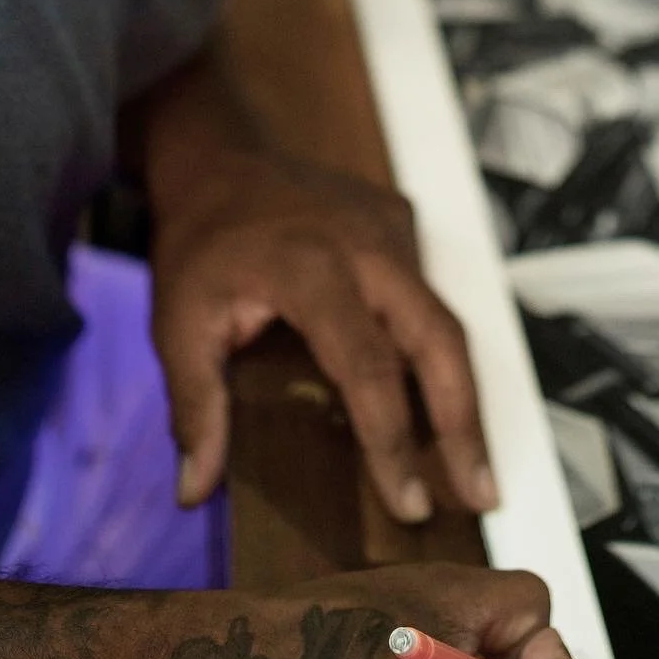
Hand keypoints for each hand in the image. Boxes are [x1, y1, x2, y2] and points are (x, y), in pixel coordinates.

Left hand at [149, 145, 494, 522]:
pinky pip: (430, 294)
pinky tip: (434, 397)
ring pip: (447, 320)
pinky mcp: (405, 223)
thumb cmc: (199, 244)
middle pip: (442, 341)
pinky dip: (437, 349)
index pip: (369, 367)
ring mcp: (395, 231)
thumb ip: (195, 406)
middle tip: (481, 492)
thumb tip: (197, 490)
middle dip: (465, 423)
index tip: (409, 502)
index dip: (393, 441)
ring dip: (462, 393)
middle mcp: (369, 248)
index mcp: (312, 271)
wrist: (219, 155)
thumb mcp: (177, 323)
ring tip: (471, 461)